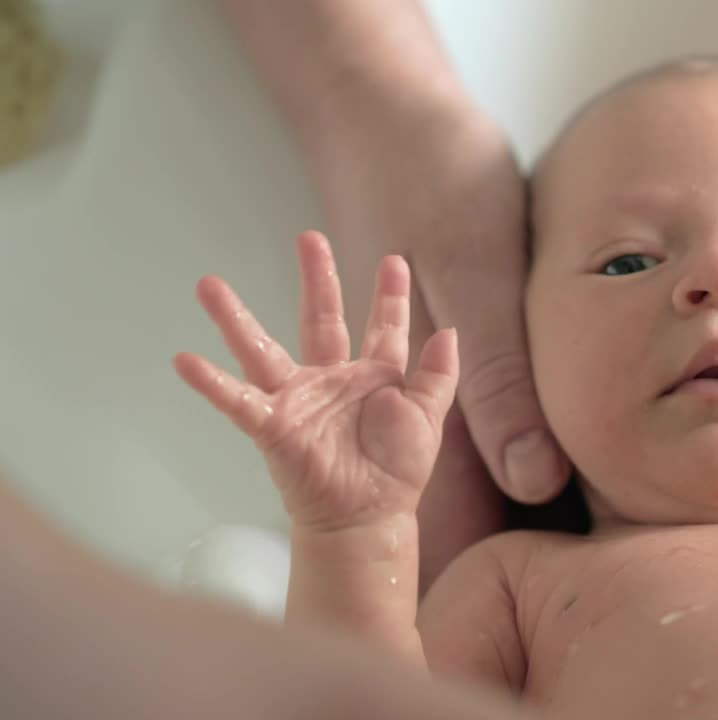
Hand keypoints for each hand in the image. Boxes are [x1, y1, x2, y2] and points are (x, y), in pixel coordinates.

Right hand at [174, 232, 457, 530]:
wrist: (370, 517)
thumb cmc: (399, 471)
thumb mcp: (429, 417)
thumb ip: (439, 375)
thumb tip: (449, 330)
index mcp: (375, 377)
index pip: (383, 327)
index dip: (390, 296)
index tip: (395, 261)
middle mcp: (332, 379)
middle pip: (321, 319)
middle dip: (317, 279)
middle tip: (309, 237)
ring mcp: (298, 399)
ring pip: (263, 349)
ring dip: (236, 318)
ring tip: (209, 285)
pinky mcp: (273, 427)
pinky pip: (238, 400)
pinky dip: (212, 383)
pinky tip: (186, 360)